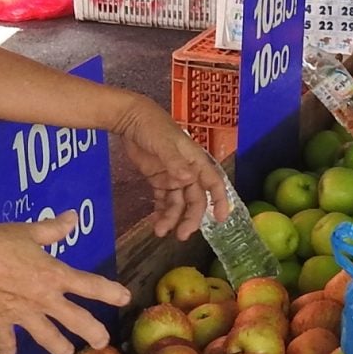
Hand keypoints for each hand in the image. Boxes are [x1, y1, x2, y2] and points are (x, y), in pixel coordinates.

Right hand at [0, 215, 126, 353]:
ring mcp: (22, 316)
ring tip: (66, 352)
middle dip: (93, 333)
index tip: (125, 299)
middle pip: (76, 321)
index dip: (111, 292)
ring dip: (59, 347)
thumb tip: (73, 217)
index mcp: (53, 275)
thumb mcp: (26, 231)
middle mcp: (43, 300)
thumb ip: (52, 228)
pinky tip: (9, 352)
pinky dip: (7, 347)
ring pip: (47, 338)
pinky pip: (6, 342)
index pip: (90, 285)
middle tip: (103, 343)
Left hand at [118, 106, 231, 239]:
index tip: (221, 219)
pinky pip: (164, 200)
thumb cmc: (153, 126)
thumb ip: (175, 162)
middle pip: (195, 199)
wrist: (131, 119)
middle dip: (190, 218)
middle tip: (182, 235)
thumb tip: (188, 179)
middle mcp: (188, 172)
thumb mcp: (164, 143)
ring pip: (178, 203)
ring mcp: (173, 177)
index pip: (213, 183)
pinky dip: (161, 211)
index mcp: (195, 161)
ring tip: (160, 231)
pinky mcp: (158, 179)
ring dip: (172, 218)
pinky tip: (156, 223)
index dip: (219, 200)